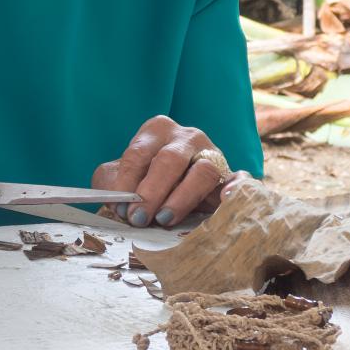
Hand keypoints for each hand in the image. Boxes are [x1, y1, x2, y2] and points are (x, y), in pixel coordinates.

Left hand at [92, 116, 246, 228]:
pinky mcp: (230, 175)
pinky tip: (224, 200)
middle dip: (152, 191)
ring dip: (182, 197)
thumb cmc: (140, 182)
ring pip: (202, 171)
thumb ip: (110, 184)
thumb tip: (117, 200)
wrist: (170, 191)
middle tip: (138, 217)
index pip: (139, 153)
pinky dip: (235, 188)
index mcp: (156, 130)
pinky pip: (239, 178)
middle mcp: (186, 137)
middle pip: (170, 160)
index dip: (127, 181)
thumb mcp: (117, 177)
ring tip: (164, 219)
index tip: (120, 206)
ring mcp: (211, 154)